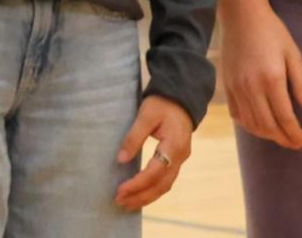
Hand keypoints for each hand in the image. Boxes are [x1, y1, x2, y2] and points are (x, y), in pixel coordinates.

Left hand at [113, 95, 192, 209]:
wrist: (181, 98)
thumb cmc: (162, 104)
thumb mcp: (145, 115)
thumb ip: (134, 137)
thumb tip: (121, 159)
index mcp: (174, 146)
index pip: (155, 172)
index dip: (137, 183)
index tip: (120, 190)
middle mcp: (180, 158)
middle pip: (161, 185)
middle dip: (141, 196)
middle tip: (120, 201)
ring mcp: (180, 160)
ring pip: (165, 186)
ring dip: (147, 196)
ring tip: (127, 203)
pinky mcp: (176, 160)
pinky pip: (166, 181)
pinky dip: (153, 190)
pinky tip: (141, 194)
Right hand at [220, 1, 301, 150]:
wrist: (241, 15)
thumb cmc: (271, 32)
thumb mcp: (293, 54)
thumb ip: (301, 83)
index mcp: (271, 78)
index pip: (285, 117)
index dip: (295, 134)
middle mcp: (251, 86)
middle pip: (267, 125)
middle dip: (283, 139)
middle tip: (295, 143)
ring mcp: (236, 85)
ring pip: (251, 122)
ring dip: (266, 134)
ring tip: (279, 135)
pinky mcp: (226, 83)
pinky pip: (236, 113)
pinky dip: (248, 124)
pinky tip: (259, 124)